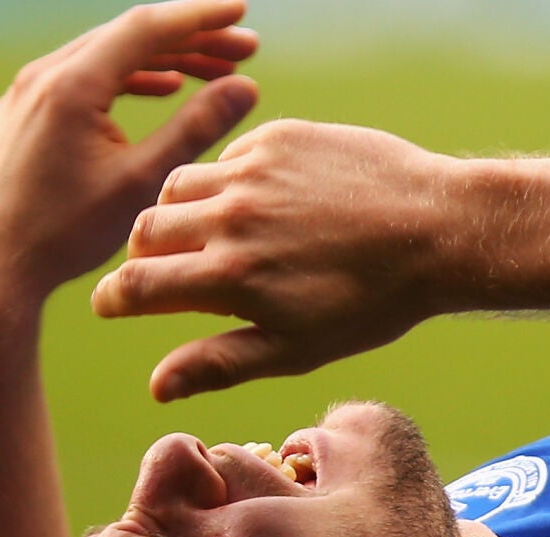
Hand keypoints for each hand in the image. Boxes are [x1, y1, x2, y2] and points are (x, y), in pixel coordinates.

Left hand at [0, 0, 260, 302]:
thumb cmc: (66, 233)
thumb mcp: (142, 180)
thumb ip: (196, 128)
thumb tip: (245, 88)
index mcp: (72, 85)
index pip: (147, 28)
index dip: (201, 17)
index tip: (242, 11)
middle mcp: (43, 75)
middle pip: (129, 35)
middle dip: (191, 37)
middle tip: (244, 47)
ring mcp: (29, 91)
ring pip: (107, 54)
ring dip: (163, 59)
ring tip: (212, 70)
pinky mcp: (25, 111)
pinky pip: (84, 75)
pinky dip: (129, 77)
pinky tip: (163, 88)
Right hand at [90, 119, 459, 400]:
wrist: (439, 230)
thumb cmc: (372, 302)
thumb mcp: (296, 348)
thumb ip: (219, 363)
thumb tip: (155, 386)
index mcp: (229, 276)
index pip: (135, 285)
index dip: (113, 298)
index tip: (111, 304)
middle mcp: (231, 216)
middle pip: (145, 230)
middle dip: (143, 256)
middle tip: (161, 271)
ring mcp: (254, 170)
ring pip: (178, 186)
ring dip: (177, 214)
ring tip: (203, 236)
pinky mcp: (279, 137)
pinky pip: (226, 158)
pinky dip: (227, 183)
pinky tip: (258, 205)